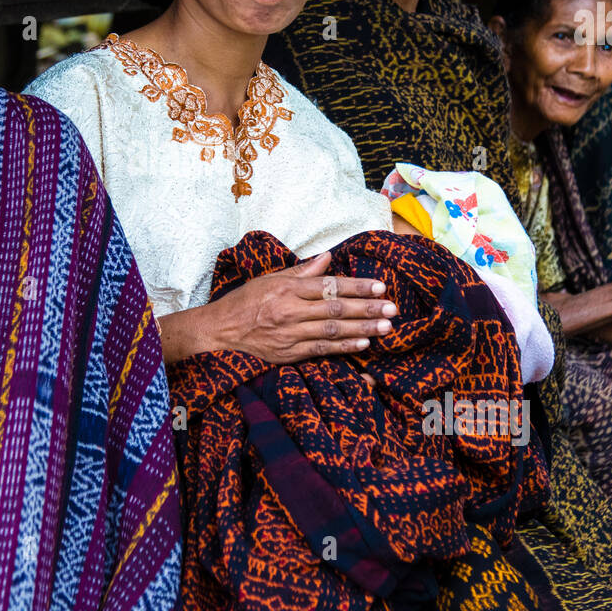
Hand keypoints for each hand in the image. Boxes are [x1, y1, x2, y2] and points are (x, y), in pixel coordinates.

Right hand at [208, 250, 397, 364]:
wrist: (219, 331)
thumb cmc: (245, 302)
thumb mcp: (271, 279)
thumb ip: (302, 271)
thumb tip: (328, 257)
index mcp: (287, 288)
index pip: (329, 286)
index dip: (357, 286)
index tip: (380, 286)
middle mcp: (289, 310)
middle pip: (335, 309)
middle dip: (367, 308)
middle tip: (392, 308)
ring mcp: (289, 334)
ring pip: (332, 331)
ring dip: (361, 328)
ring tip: (385, 326)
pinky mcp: (288, 354)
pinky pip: (320, 350)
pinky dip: (343, 347)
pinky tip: (362, 343)